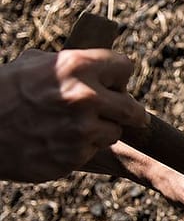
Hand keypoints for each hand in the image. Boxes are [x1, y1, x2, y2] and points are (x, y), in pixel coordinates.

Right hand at [0, 49, 145, 181]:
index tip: (113, 82)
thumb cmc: (3, 92)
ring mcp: (82, 130)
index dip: (117, 75)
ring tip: (72, 126)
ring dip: (100, 131)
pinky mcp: (75, 156)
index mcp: (77, 66)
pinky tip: (57, 140)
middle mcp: (85, 97)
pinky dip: (81, 147)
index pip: (125, 67)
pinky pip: (93, 150)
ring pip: (115, 132)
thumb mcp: (33, 64)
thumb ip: (71, 64)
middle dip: (126, 110)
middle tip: (119, 113)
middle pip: (133, 109)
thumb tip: (99, 65)